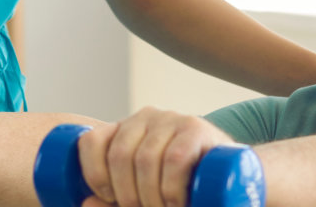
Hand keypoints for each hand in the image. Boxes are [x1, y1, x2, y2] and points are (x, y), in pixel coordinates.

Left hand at [78, 106, 235, 206]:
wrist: (229, 177)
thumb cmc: (180, 187)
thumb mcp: (144, 194)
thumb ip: (114, 201)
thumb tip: (86, 203)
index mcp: (125, 129)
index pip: (93, 142)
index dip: (93, 174)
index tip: (108, 198)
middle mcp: (145, 117)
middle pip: (119, 155)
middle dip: (127, 195)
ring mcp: (172, 119)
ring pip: (145, 159)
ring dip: (150, 197)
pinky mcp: (197, 128)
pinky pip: (174, 158)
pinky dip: (170, 189)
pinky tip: (177, 204)